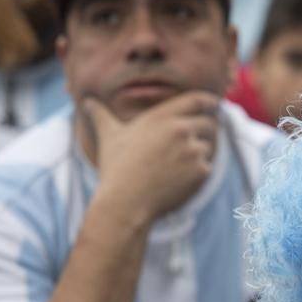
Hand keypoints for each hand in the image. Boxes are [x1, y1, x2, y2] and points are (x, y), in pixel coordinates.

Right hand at [82, 91, 219, 224]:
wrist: (126, 202)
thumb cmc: (116, 168)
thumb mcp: (109, 136)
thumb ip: (102, 115)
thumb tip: (87, 102)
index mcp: (162, 117)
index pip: (197, 99)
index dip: (208, 101)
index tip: (214, 104)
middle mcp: (181, 130)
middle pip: (209, 124)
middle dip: (204, 132)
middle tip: (190, 146)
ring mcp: (194, 150)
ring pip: (207, 148)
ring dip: (198, 155)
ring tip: (174, 168)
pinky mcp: (202, 171)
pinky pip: (207, 168)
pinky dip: (197, 174)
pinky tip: (178, 182)